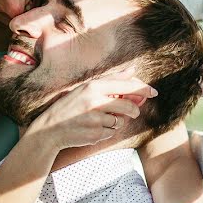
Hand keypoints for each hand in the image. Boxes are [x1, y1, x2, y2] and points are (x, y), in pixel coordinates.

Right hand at [26, 68, 156, 149]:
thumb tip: (133, 69)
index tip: (154, 92)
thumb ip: (112, 80)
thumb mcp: (87, 88)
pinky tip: (92, 129)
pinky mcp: (95, 133)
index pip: (126, 85)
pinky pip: (111, 133)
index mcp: (93, 86)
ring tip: (100, 120)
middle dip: (134, 110)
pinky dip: (106, 132)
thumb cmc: (70, 107)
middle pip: (128, 106)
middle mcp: (94, 101)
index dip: (143, 89)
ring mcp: (95, 118)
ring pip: (120, 121)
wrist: (48, 130)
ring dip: (116, 122)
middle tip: (133, 112)